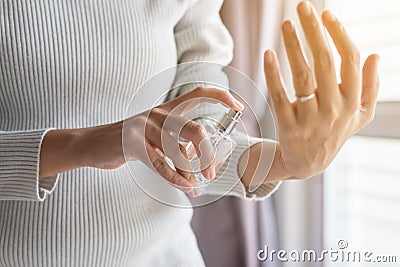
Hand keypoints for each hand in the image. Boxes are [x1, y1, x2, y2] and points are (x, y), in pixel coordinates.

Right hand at [79, 87, 243, 195]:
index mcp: (167, 109)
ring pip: (177, 151)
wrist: (94, 143)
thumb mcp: (157, 139)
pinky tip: (185, 187)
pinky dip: (175, 178)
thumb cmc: (132, 141)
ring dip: (190, 174)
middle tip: (212, 173)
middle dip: (208, 155)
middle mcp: (158, 114)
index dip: (220, 96)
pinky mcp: (131, 142)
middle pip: (194, 131)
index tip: (238, 107)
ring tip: (195, 187)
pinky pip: (160, 163)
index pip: (198, 93)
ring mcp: (144, 127)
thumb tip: (200, 170)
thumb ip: (179, 147)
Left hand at [264, 1, 378, 179]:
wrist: (309, 163)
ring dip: (294, 47)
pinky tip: (269, 54)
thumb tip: (375, 56)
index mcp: (353, 102)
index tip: (325, 14)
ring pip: (303, 77)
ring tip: (286, 24)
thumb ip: (370, 88)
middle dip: (314, 31)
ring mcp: (310, 119)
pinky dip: (274, 74)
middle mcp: (334, 110)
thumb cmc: (334, 132)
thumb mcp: (360, 115)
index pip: (350, 61)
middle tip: (303, 7)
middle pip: (326, 63)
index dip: (338, 34)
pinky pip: (280, 96)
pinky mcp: (288, 126)